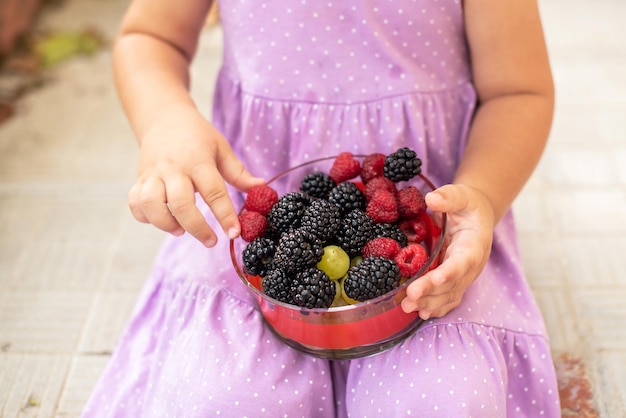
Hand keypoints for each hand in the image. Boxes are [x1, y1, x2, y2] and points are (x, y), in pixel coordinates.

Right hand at [127, 104, 263, 246]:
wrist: (165, 117)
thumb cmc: (198, 136)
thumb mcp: (221, 148)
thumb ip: (239, 173)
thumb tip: (262, 188)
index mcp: (198, 160)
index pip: (214, 192)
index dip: (225, 215)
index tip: (234, 232)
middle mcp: (174, 168)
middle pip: (181, 204)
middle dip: (197, 228)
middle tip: (211, 241)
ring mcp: (153, 174)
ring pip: (152, 205)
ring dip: (166, 224)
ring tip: (181, 231)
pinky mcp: (139, 179)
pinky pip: (135, 202)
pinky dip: (144, 217)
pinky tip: (162, 220)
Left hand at [401, 184, 495, 318]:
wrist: (477, 217)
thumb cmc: (468, 205)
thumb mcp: (462, 195)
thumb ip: (449, 197)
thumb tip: (431, 199)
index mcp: (475, 244)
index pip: (463, 261)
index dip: (450, 272)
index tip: (436, 279)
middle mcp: (472, 265)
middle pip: (452, 283)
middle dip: (431, 292)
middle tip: (409, 298)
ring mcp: (464, 275)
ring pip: (449, 294)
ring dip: (429, 303)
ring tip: (408, 307)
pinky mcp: (457, 280)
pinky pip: (449, 298)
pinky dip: (436, 307)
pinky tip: (421, 313)